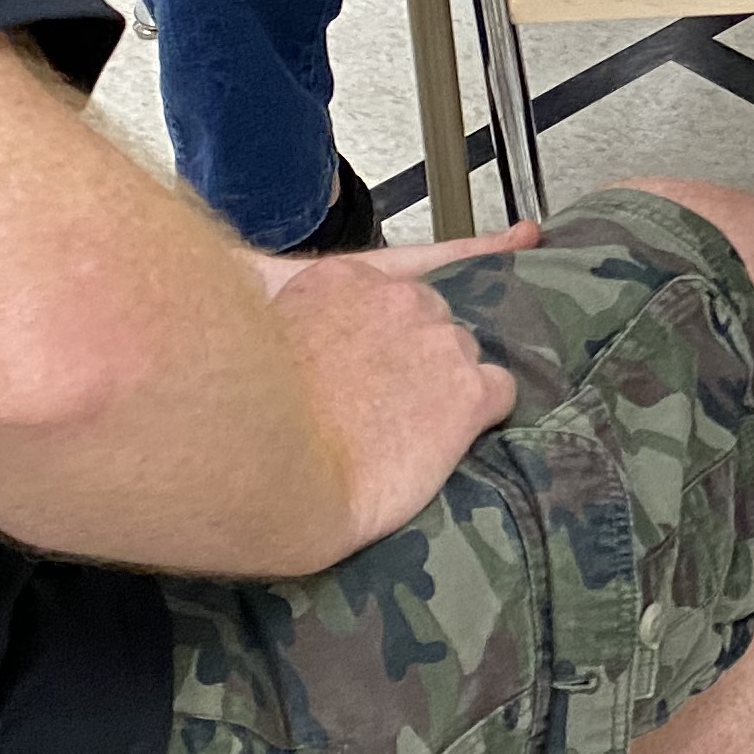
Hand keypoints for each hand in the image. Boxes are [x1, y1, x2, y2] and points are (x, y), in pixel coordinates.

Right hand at [268, 224, 534, 551]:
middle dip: (417, 354)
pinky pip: (500, 390)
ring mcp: (439, 342)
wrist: (274, 472)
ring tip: (417, 427)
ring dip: (448, 383)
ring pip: (465, 353)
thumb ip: (304, 330)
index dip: (383, 332)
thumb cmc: (253, 422)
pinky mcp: (468, 390)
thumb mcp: (263, 347)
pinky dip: (485, 412)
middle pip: (432, 318)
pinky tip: (457, 437)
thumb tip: (323, 351)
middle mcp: (398, 299)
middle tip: (391, 402)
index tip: (370, 362)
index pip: (388, 289)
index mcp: (342, 281)